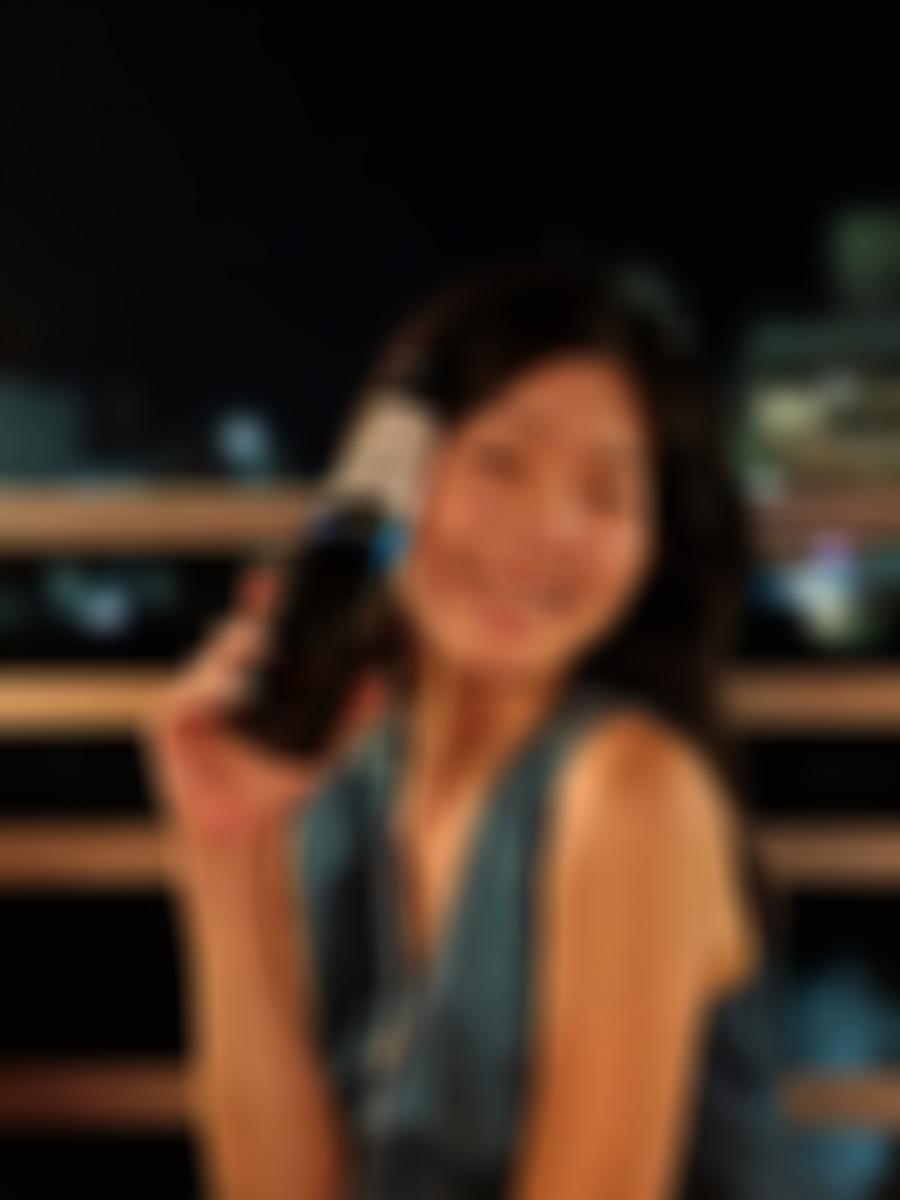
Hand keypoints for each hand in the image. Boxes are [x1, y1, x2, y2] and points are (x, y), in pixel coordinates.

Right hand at [144, 563, 389, 846]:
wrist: (243, 828)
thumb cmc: (274, 783)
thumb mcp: (325, 746)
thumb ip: (354, 715)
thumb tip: (379, 682)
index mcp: (251, 675)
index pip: (256, 625)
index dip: (262, 598)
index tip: (272, 579)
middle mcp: (221, 677)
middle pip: (235, 632)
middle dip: (254, 620)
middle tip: (275, 620)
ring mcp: (194, 696)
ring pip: (212, 656)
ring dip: (238, 651)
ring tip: (263, 653)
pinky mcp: (171, 722)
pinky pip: (190, 694)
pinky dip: (217, 689)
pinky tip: (240, 694)